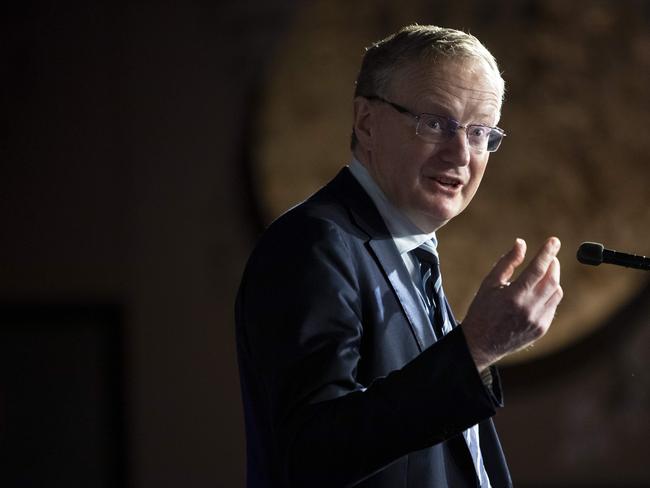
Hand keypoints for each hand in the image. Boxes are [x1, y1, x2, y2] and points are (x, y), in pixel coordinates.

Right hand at [461, 237, 562, 370]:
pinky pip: (552, 306)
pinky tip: (539, 291)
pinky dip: (550, 294)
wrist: (481, 342)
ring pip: (556, 292)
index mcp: (514, 296)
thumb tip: (521, 243)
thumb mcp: (489, 283)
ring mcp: (537, 321)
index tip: (554, 241)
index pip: (537, 269)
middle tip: (549, 256)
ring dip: (553, 278)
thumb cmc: (482, 309)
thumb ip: (507, 262)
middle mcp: (529, 309)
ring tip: (543, 273)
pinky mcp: (542, 329)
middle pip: (552, 279)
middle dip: (553, 264)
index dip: (547, 252)